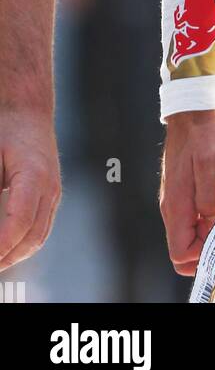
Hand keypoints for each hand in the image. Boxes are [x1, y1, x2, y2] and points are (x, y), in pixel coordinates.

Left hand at [0, 109, 61, 271]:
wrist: (29, 111)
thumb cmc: (6, 130)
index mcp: (34, 175)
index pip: (20, 223)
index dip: (2, 246)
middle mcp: (49, 187)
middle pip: (32, 237)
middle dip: (7, 258)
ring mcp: (53, 192)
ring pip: (39, 237)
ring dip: (16, 255)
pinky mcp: (52, 194)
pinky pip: (41, 228)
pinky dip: (24, 244)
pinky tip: (6, 249)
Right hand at [160, 109, 214, 276]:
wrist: (192, 111)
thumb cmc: (202, 133)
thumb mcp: (211, 163)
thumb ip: (209, 197)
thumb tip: (213, 225)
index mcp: (176, 205)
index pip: (180, 253)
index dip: (203, 254)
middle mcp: (172, 208)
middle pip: (184, 249)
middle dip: (207, 248)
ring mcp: (177, 201)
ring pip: (190, 235)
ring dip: (210, 232)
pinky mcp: (184, 192)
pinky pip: (194, 219)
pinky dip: (209, 219)